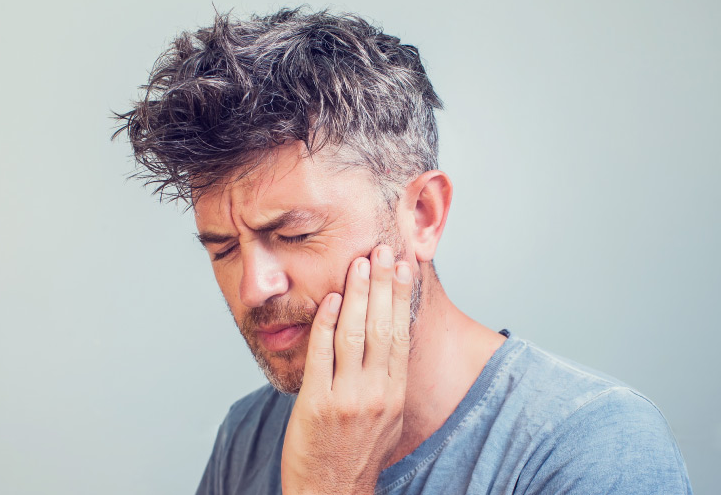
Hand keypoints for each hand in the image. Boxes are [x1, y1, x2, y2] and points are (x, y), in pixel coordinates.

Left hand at [281, 245, 412, 494]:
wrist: (332, 493)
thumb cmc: (357, 453)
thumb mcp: (386, 417)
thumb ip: (387, 380)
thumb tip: (388, 343)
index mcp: (394, 393)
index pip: (400, 334)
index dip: (401, 297)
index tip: (404, 267)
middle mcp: (376, 393)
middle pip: (380, 326)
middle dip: (382, 284)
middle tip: (383, 250)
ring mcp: (347, 398)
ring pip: (353, 334)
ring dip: (355, 294)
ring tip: (359, 264)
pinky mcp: (317, 403)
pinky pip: (322, 355)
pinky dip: (325, 323)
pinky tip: (328, 299)